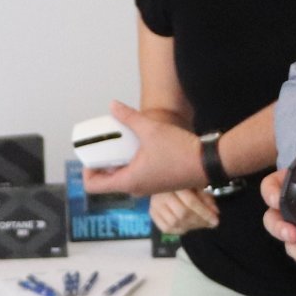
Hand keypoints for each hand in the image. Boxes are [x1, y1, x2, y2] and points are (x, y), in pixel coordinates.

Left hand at [80, 101, 200, 196]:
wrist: (208, 163)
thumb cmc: (179, 151)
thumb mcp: (151, 129)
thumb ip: (129, 117)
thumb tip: (113, 106)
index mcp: (129, 181)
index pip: (94, 186)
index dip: (87, 171)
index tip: (92, 155)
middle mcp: (136, 188)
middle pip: (108, 182)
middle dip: (104, 164)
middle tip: (106, 145)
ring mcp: (149, 188)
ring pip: (124, 178)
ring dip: (120, 163)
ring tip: (122, 144)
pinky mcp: (160, 184)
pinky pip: (138, 176)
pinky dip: (133, 165)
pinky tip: (140, 148)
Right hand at [147, 188, 219, 234]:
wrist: (161, 178)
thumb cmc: (183, 181)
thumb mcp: (196, 184)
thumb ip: (206, 197)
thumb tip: (215, 212)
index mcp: (173, 184)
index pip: (191, 202)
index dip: (205, 213)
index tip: (216, 221)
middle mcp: (161, 195)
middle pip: (183, 214)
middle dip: (199, 221)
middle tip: (210, 224)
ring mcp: (154, 205)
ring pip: (175, 222)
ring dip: (191, 226)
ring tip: (201, 224)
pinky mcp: (152, 214)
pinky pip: (166, 228)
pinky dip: (179, 230)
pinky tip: (188, 227)